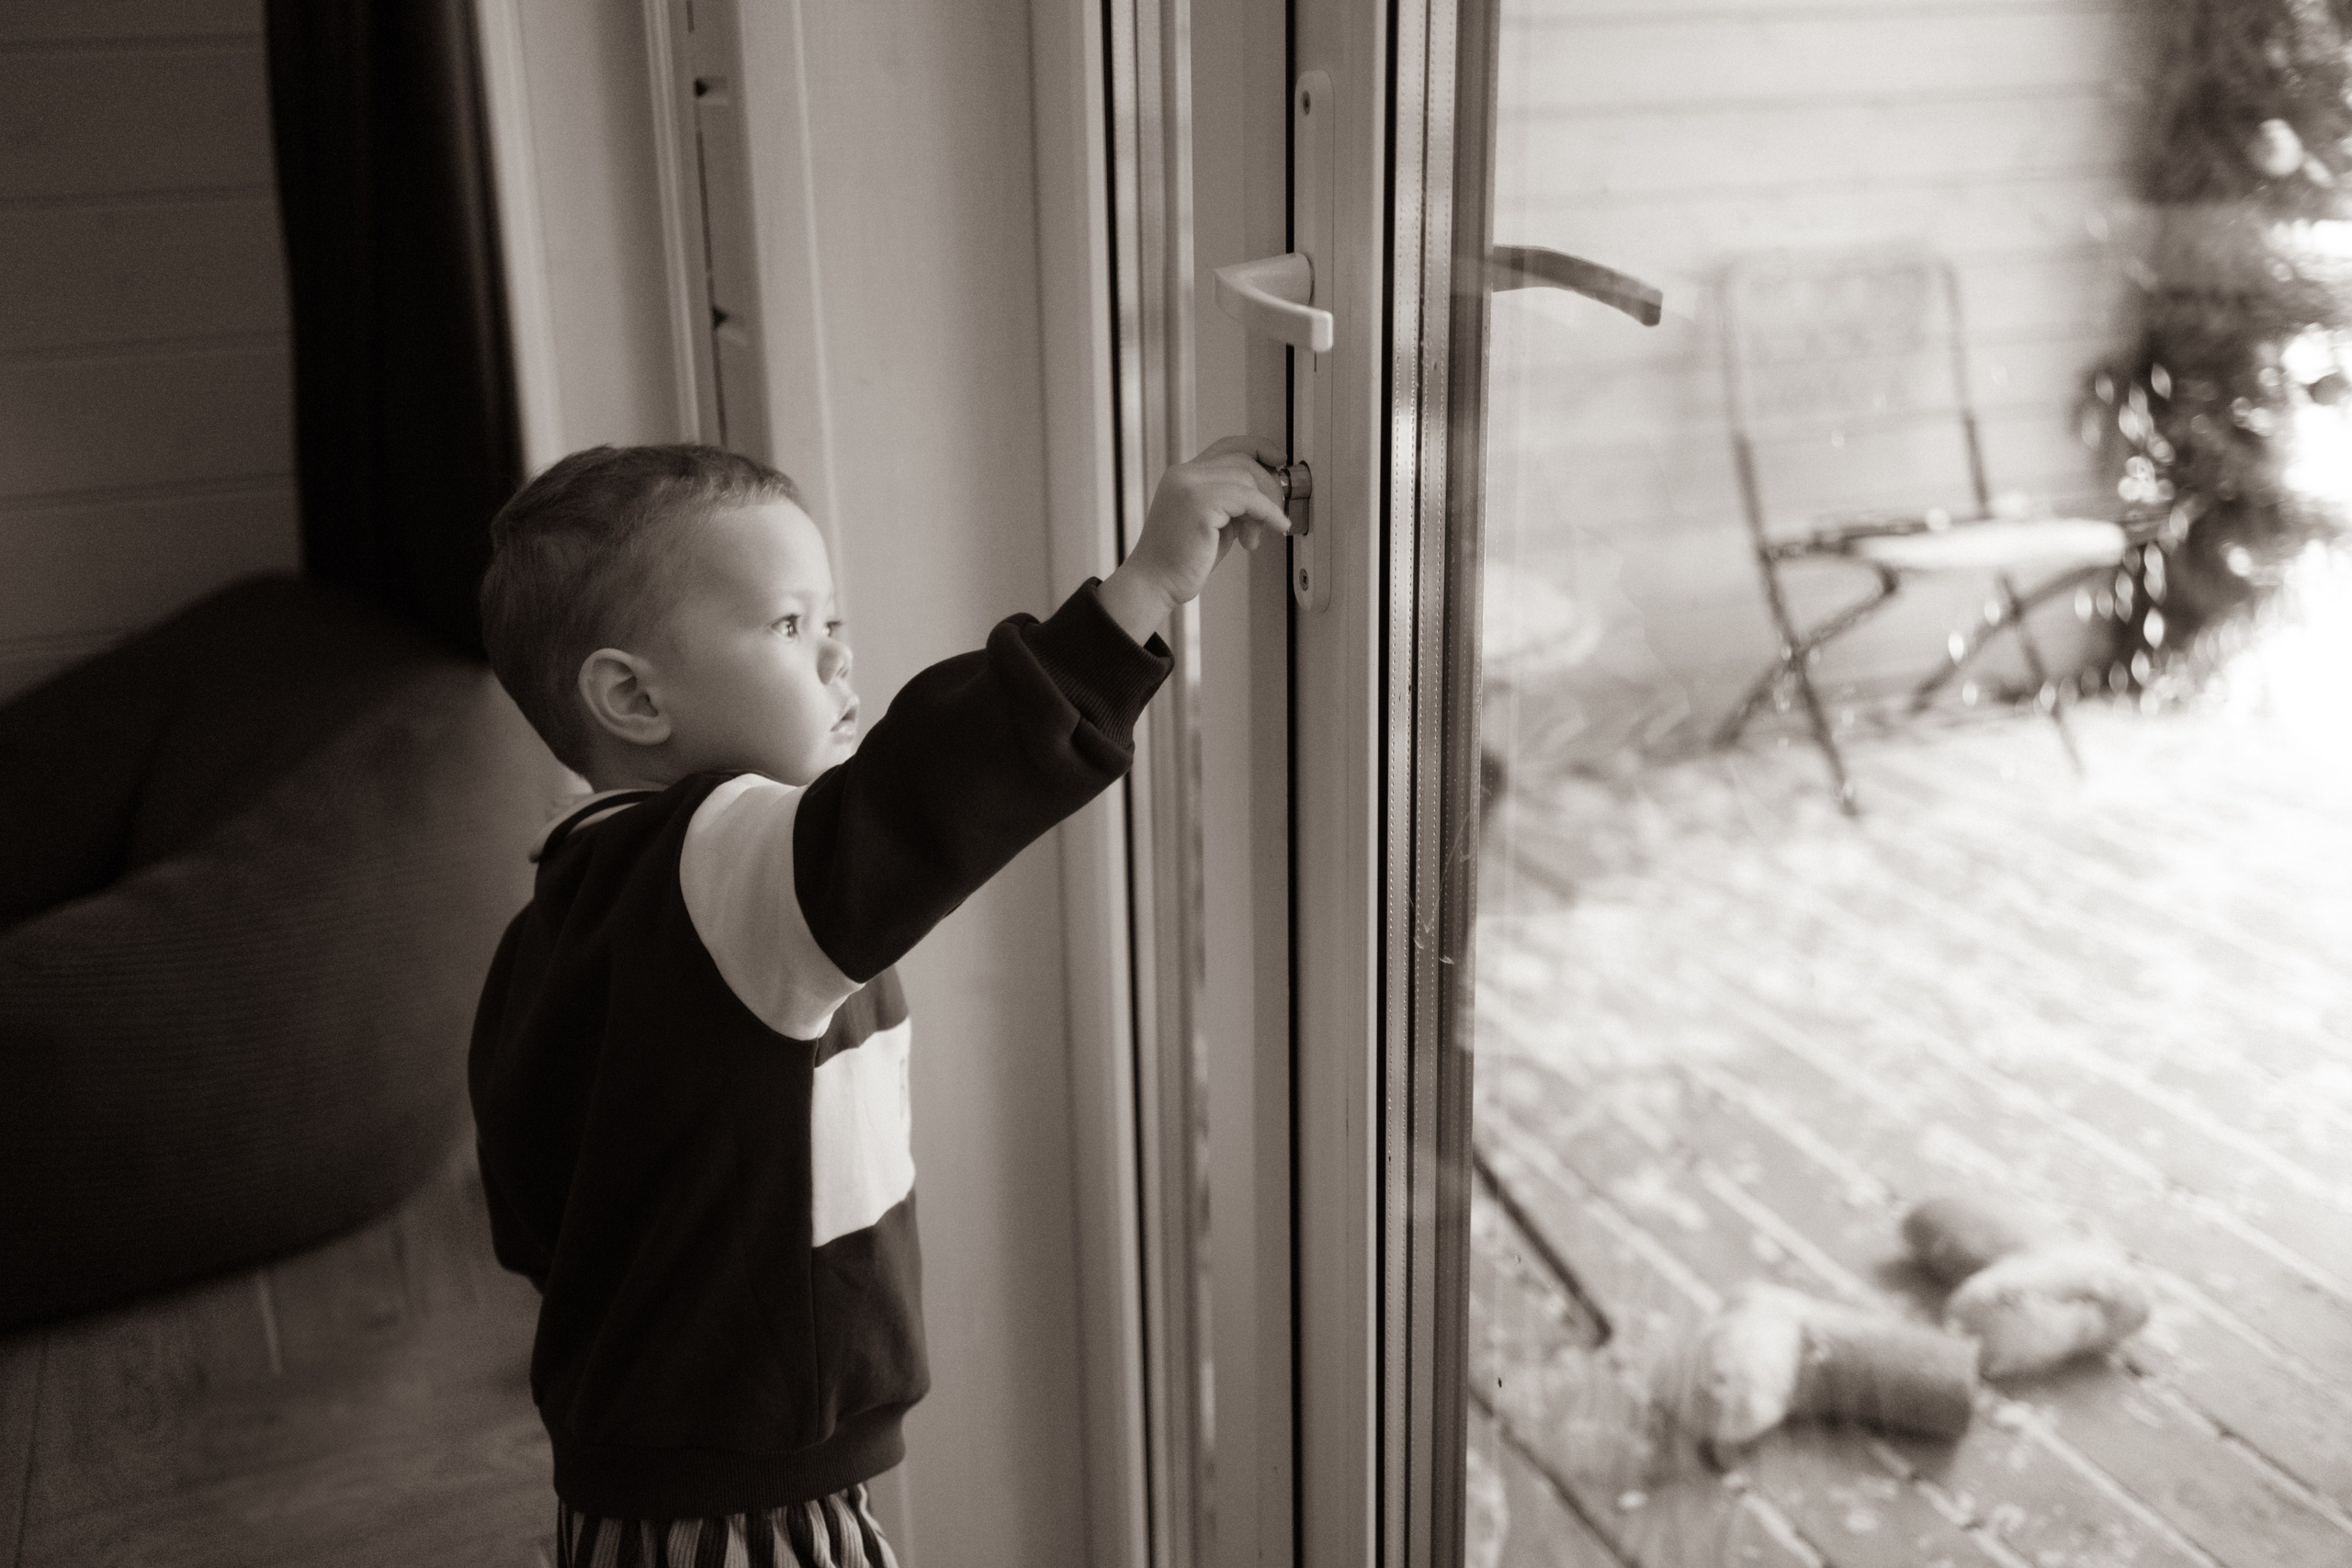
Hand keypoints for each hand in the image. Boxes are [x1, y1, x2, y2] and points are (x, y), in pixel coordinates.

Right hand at [1097, 435, 1292, 641]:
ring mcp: (1189, 485)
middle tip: (1273, 515)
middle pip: (1243, 459)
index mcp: (1183, 476)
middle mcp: (1184, 475)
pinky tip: (1276, 526)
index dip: (1258, 448)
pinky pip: (1249, 498)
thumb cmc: (1179, 562)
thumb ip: (1233, 504)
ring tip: (1253, 536)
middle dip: (1268, 486)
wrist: (1153, 584)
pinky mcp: (1199, 503)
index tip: (1278, 460)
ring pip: (1247, 476)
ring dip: (1265, 506)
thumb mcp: (1213, 523)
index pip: (1227, 446)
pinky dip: (1269, 512)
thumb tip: (1266, 495)